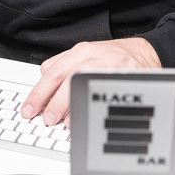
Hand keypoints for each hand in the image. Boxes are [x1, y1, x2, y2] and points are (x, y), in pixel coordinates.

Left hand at [21, 38, 160, 127]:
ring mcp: (107, 66)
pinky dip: (91, 106)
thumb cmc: (114, 57)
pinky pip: (103, 92)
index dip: (38, 93)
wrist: (146, 52)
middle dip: (51, 101)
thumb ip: (64, 65)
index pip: (51, 72)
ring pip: (81, 84)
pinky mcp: (122, 76)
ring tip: (61, 122)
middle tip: (45, 118)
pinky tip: (85, 116)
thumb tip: (43, 81)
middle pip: (64, 78)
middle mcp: (91, 57)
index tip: (29, 109)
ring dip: (68, 105)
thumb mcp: (87, 54)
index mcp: (80, 52)